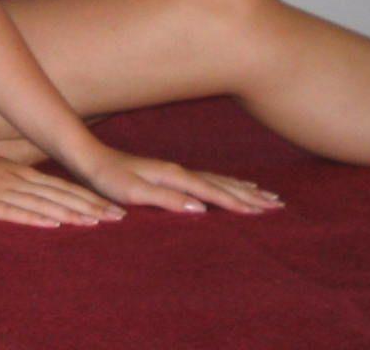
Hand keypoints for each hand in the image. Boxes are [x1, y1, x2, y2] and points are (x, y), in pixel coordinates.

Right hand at [0, 144, 126, 228]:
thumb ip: (17, 182)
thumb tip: (39, 194)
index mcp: (20, 172)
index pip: (62, 187)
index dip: (88, 198)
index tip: (112, 208)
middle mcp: (16, 180)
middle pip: (59, 195)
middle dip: (90, 207)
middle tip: (119, 218)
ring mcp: (0, 190)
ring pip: (42, 203)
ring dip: (71, 213)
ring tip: (96, 222)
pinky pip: (12, 211)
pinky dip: (34, 217)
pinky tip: (53, 223)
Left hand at [71, 146, 284, 215]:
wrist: (90, 158)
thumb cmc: (109, 178)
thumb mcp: (134, 192)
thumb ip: (166, 199)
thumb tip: (199, 209)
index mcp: (175, 177)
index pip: (213, 193)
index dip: (239, 203)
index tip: (264, 212)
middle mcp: (180, 171)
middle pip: (223, 184)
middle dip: (250, 196)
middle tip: (278, 204)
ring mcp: (176, 171)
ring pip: (218, 180)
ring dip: (242, 188)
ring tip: (265, 195)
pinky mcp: (170, 174)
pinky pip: (207, 179)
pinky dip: (225, 184)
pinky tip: (230, 186)